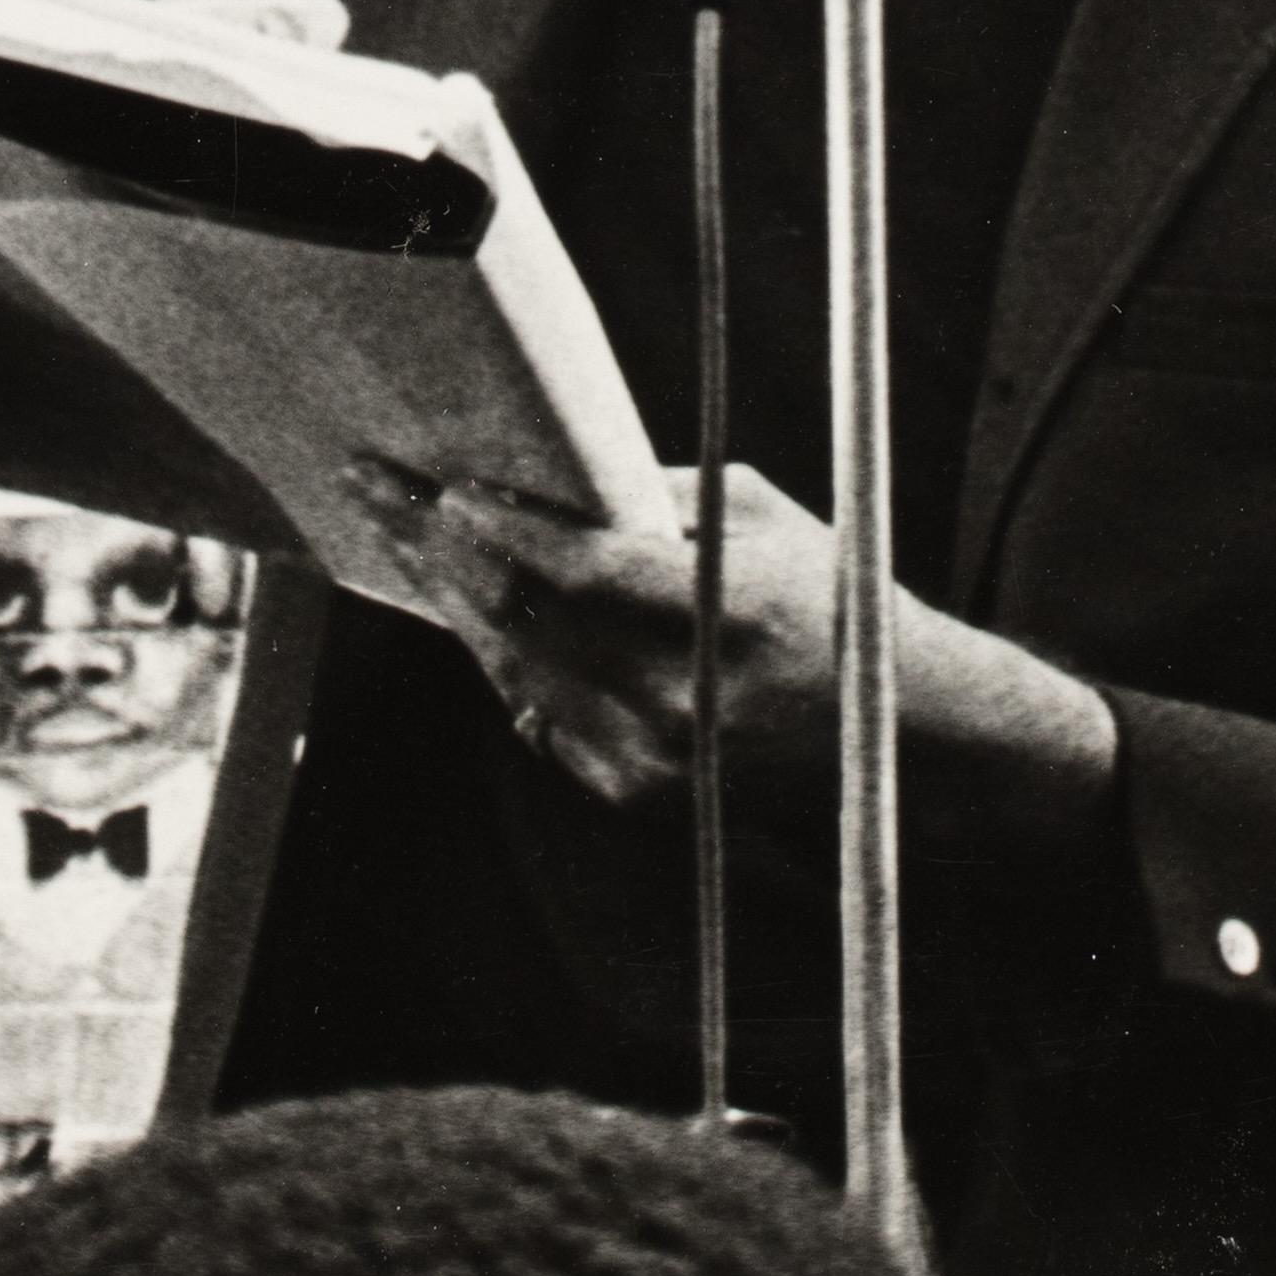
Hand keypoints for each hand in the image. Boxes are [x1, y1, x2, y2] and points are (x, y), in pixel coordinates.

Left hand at [371, 463, 1117, 850]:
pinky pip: (543, 720)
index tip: (435, 483)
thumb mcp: (761, 518)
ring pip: (518, 671)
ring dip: (456, 604)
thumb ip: (656, 498)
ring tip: (407, 544)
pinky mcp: (640, 799)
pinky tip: (471, 615)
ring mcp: (654, 762)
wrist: (896, 740)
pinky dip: (505, 664)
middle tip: (380, 493)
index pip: (577, 569)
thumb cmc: (834, 602)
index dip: (498, 525)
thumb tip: (554, 475)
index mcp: (720, 616)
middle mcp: (679, 701)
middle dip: (442, 550)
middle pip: (525, 619)